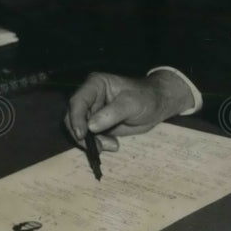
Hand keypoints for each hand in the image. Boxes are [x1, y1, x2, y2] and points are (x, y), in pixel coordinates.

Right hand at [64, 71, 191, 150]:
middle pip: (73, 117)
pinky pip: (89, 137)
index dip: (76, 118)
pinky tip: (112, 145)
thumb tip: (91, 126)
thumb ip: (112, 113)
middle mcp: (90, 97)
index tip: (82, 134)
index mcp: (96, 84)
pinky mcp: (97, 124)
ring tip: (111, 145)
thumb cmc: (147, 98)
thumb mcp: (132, 104)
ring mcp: (92, 111)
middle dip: (82, 134)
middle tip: (98, 146)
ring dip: (91, 141)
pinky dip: (97, 143)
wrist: (157, 106)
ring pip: (79, 129)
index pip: (78, 101)